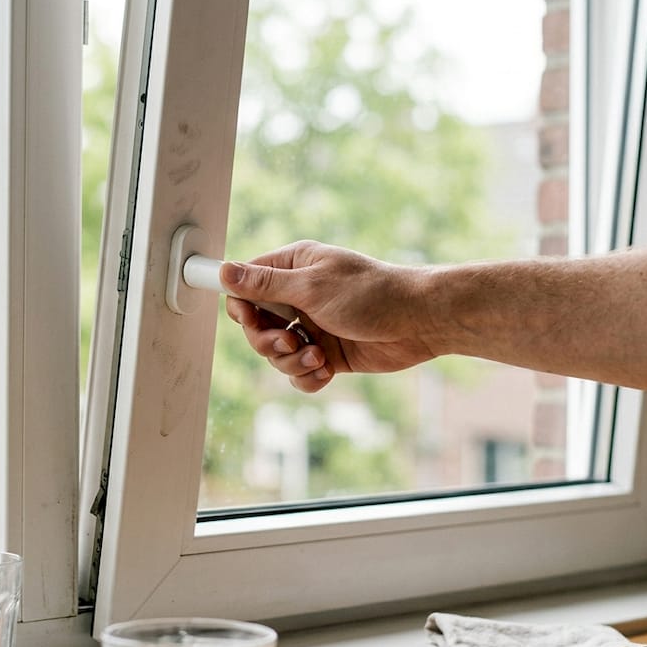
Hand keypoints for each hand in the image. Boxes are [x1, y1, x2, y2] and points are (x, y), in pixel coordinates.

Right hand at [219, 240, 438, 392]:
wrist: (421, 322)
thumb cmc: (373, 294)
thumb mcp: (312, 287)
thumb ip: (265, 285)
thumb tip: (224, 271)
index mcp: (293, 268)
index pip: (247, 286)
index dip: (242, 306)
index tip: (249, 319)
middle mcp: (299, 297)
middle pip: (256, 327)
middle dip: (268, 342)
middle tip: (290, 342)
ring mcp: (313, 327)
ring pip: (276, 354)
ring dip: (290, 362)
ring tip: (317, 359)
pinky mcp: (328, 354)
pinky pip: (299, 373)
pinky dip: (307, 377)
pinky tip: (326, 372)